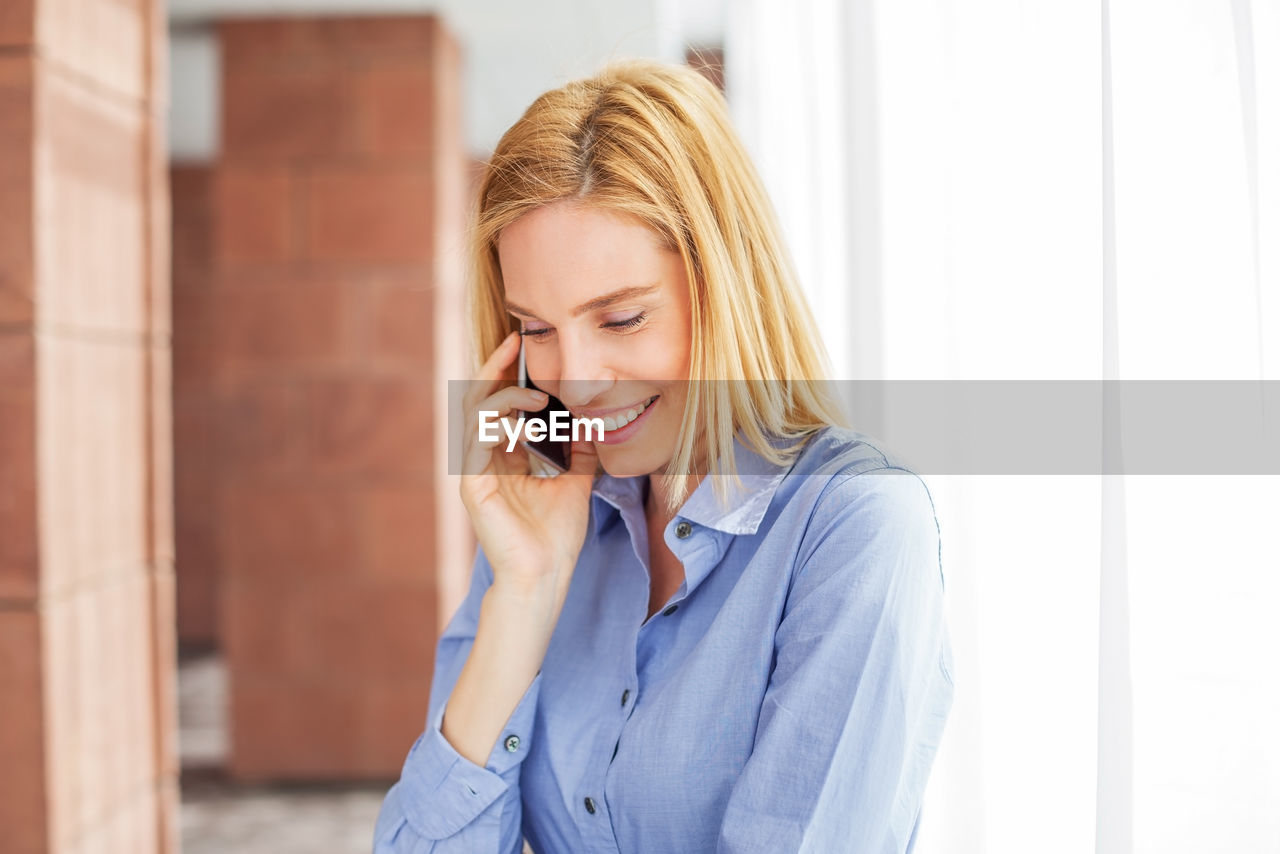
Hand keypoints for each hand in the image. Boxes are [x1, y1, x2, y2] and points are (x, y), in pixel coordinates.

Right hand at [460, 332, 599, 609]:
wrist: (546, 576)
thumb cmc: (556, 535)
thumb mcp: (576, 480)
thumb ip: (579, 449)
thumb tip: (593, 418)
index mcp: (502, 457)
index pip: (497, 404)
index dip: (505, 373)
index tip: (523, 346)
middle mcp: (483, 460)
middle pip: (477, 400)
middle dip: (494, 367)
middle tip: (515, 342)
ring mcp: (474, 473)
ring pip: (474, 414)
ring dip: (503, 397)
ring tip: (536, 397)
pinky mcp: (472, 487)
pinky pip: (477, 442)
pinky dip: (498, 423)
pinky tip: (524, 420)